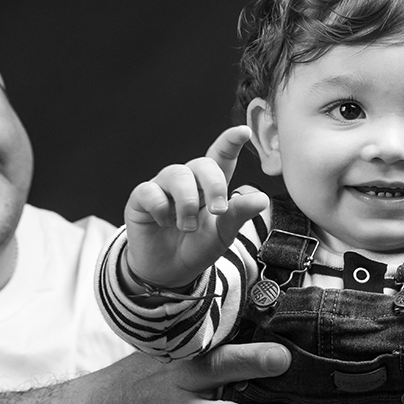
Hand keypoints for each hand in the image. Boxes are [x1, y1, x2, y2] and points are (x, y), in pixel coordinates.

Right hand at [124, 125, 269, 288]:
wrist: (169, 271)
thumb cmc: (198, 247)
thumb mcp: (223, 234)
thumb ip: (239, 215)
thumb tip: (262, 198)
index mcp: (210, 186)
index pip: (221, 157)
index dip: (231, 142)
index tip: (244, 131)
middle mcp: (187, 180)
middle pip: (202, 164)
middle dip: (214, 185)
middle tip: (218, 211)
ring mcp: (163, 187)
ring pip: (177, 174)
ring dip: (187, 203)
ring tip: (188, 226)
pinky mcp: (141, 198)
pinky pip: (150, 191)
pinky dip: (161, 208)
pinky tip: (163, 222)